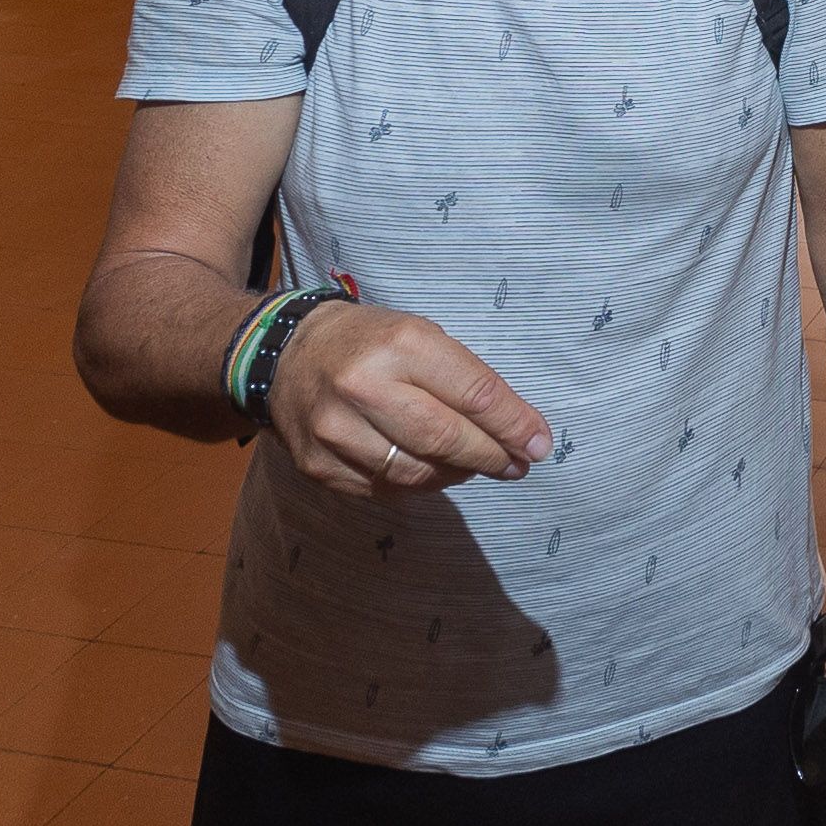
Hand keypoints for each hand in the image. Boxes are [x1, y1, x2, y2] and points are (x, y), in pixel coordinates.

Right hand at [268, 300, 553, 497]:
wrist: (285, 354)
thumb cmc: (370, 342)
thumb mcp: (421, 336)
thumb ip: (466, 380)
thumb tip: (518, 432)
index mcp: (400, 344)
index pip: (473, 393)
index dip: (514, 425)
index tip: (540, 444)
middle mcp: (363, 387)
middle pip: (446, 439)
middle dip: (492, 456)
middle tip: (517, 464)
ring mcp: (334, 431)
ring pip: (417, 472)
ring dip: (458, 474)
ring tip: (477, 465)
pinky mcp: (317, 466)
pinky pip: (385, 489)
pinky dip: (420, 484)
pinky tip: (435, 471)